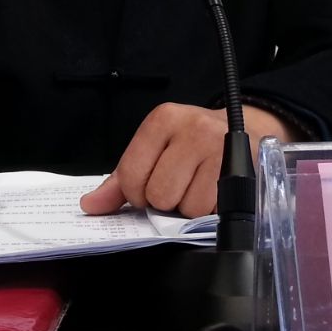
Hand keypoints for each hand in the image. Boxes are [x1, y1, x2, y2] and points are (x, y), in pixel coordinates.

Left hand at [79, 103, 297, 218]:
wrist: (242, 128)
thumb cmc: (188, 144)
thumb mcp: (154, 151)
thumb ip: (120, 181)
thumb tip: (90, 206)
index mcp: (162, 119)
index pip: (132, 175)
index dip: (137, 194)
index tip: (149, 187)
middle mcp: (192, 127)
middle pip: (159, 194)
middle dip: (165, 201)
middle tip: (178, 186)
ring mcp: (219, 147)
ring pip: (187, 206)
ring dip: (189, 207)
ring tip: (197, 187)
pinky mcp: (240, 168)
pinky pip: (212, 210)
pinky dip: (209, 211)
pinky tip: (213, 192)